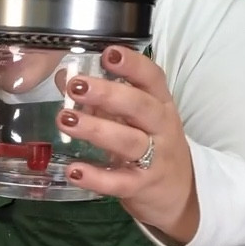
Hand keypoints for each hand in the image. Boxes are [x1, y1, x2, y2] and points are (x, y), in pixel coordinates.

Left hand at [57, 46, 199, 245]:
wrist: (180, 192)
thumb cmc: (151, 145)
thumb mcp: (133, 119)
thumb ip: (101, 100)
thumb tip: (64, 77)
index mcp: (160, 104)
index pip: (152, 78)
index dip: (132, 65)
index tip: (108, 53)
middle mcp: (161, 127)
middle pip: (139, 106)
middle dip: (108, 94)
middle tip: (76, 86)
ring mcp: (155, 158)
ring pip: (128, 141)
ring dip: (96, 129)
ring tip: (64, 119)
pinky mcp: (143, 186)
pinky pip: (120, 182)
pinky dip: (96, 177)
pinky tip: (74, 170)